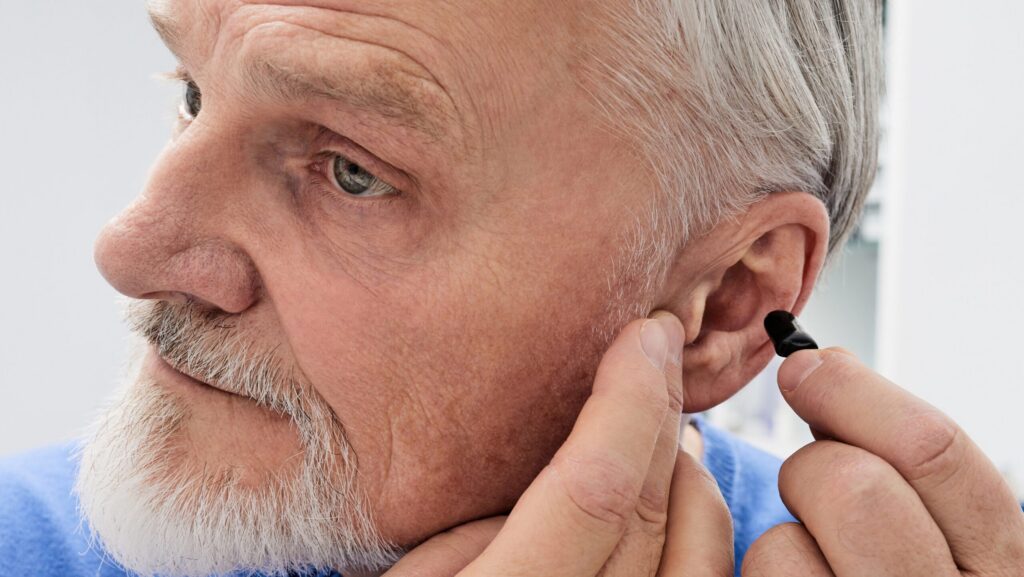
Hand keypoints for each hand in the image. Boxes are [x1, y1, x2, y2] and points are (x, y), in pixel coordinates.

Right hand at [384, 312, 734, 576]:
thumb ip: (479, 525)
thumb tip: (570, 457)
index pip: (595, 488)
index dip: (627, 399)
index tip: (642, 334)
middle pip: (653, 510)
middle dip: (661, 411)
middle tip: (658, 348)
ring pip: (698, 550)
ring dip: (688, 466)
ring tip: (663, 411)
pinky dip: (703, 525)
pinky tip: (678, 486)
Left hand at [743, 348, 1023, 576]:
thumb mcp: (946, 537)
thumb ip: (907, 466)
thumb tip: (823, 364)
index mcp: (1003, 568)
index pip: (937, 450)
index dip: (855, 392)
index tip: (806, 367)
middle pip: (850, 486)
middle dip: (810, 465)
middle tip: (811, 484)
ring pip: (784, 545)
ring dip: (783, 540)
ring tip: (815, 566)